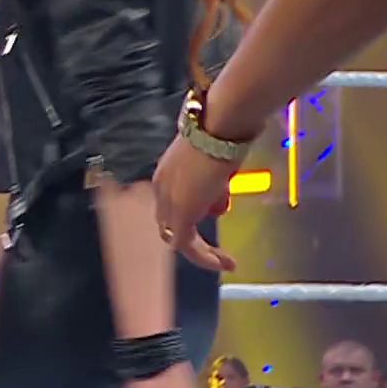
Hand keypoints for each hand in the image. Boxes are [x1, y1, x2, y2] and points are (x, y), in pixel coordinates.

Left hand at [153, 130, 239, 272]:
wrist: (221, 124)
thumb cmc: (224, 133)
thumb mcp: (217, 163)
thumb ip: (214, 186)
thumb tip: (218, 205)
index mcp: (167, 172)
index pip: (171, 201)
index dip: (193, 210)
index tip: (217, 211)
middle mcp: (161, 187)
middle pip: (169, 222)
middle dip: (193, 235)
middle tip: (216, 250)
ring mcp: (168, 200)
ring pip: (176, 237)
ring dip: (201, 252)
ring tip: (225, 261)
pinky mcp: (181, 212)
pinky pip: (187, 245)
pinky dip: (204, 257)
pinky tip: (223, 263)